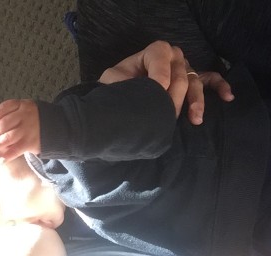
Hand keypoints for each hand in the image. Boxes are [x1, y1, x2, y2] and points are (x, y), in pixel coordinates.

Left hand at [0, 99, 39, 162]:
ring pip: (7, 138)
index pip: (4, 107)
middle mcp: (25, 115)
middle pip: (3, 124)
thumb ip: (12, 116)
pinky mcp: (30, 142)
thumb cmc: (36, 120)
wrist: (58, 128)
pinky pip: (14, 151)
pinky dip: (5, 157)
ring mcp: (28, 129)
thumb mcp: (26, 111)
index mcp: (23, 105)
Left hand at [99, 40, 233, 124]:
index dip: (158, 75)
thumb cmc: (116, 88)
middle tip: (168, 113)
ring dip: (196, 101)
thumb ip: (125, 82)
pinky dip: (220, 87)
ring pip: (194, 82)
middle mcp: (172, 58)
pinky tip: (227, 97)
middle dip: (175, 96)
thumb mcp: (113, 82)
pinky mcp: (190, 82)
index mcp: (154, 52)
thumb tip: (143, 93)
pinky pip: (210, 80)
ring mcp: (183, 70)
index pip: (161, 56)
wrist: (118, 101)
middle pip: (180, 73)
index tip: (154, 90)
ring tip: (195, 118)